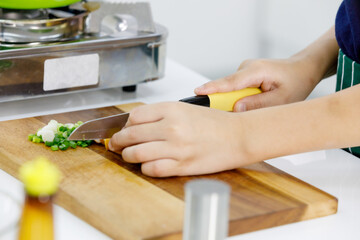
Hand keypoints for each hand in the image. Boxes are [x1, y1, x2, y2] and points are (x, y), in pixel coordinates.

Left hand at [108, 102, 250, 176]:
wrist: (238, 136)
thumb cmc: (215, 123)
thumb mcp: (186, 109)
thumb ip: (161, 115)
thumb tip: (135, 124)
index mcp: (172, 109)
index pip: (133, 116)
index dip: (124, 124)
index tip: (123, 129)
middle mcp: (171, 127)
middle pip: (130, 135)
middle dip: (118, 141)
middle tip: (116, 144)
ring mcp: (176, 148)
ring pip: (136, 154)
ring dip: (127, 156)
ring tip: (128, 155)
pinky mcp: (182, 166)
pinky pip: (152, 169)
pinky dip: (145, 168)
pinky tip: (147, 165)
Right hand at [195, 58, 319, 111]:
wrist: (302, 69)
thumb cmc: (296, 82)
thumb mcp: (283, 99)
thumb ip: (259, 104)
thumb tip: (236, 108)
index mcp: (256, 70)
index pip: (230, 82)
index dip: (213, 89)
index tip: (197, 93)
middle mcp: (246, 67)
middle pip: (226, 89)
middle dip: (227, 103)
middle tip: (238, 114)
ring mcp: (244, 70)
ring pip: (230, 91)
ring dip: (237, 102)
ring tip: (259, 104)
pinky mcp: (244, 76)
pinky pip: (235, 90)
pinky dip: (240, 99)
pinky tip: (255, 101)